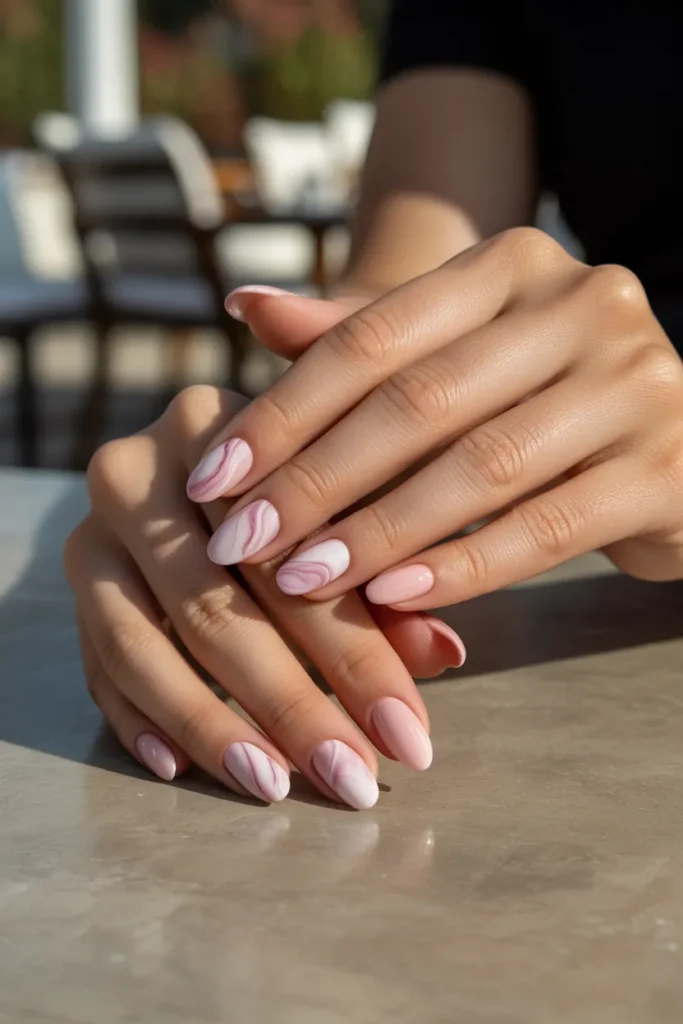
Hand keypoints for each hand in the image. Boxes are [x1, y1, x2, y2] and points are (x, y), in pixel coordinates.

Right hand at [65, 387, 465, 809]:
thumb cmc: (304, 490)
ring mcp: (93, 529)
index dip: (355, 652)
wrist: (211, 462)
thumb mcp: (351, 512)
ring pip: (143, 645)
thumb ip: (387, 579)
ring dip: (212, 726)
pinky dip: (139, 720)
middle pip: (216, 606)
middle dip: (291, 704)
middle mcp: (139, 469)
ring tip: (274, 786)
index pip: (290, 557)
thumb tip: (439, 654)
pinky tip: (181, 769)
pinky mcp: (74, 582)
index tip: (408, 734)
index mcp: (222, 428)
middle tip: (349, 778)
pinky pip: (96, 664)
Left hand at [188, 228, 682, 607]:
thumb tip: (244, 305)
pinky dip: (460, 566)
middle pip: (418, 401)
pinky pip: (544, 528)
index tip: (213, 475)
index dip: (284, 409)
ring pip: (479, 467)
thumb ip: (355, 338)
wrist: (673, 443)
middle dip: (316, 479)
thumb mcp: (447, 358)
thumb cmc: (534, 401)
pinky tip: (393, 597)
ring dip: (376, 531)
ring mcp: (635, 382)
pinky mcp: (666, 467)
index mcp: (513, 267)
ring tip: (300, 580)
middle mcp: (583, 304)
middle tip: (240, 539)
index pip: (374, 336)